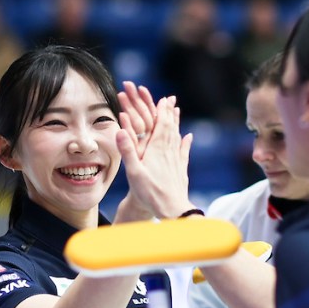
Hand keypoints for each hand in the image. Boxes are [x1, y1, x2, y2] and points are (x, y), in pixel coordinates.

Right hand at [117, 96, 193, 218]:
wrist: (172, 209)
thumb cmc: (151, 193)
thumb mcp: (134, 172)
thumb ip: (128, 151)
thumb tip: (120, 130)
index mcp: (157, 150)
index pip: (161, 125)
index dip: (162, 111)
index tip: (163, 98)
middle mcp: (169, 152)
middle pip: (170, 127)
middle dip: (169, 112)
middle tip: (170, 99)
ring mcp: (176, 160)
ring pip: (177, 136)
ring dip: (176, 123)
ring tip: (177, 112)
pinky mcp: (181, 170)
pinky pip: (184, 151)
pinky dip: (185, 142)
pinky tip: (188, 137)